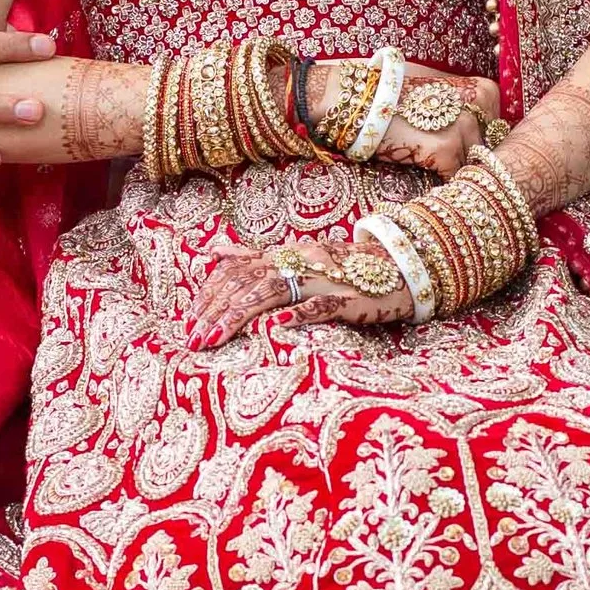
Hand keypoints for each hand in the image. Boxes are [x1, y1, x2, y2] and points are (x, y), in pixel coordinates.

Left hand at [186, 241, 413, 348]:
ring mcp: (322, 279)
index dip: (209, 294)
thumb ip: (255, 258)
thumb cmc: (342, 270)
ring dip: (239, 315)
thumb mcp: (296, 259)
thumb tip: (214, 252)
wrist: (399, 267)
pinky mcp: (348, 298)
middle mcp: (297, 262)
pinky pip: (321, 304)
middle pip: (246, 282)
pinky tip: (276, 325)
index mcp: (283, 255)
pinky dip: (298, 313)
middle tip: (194, 338)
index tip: (189, 321)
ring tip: (216, 337)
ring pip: (272, 291)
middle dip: (215, 310)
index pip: (235, 271)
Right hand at [302, 60, 501, 178]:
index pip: (498, 131)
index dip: (480, 146)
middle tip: (454, 172)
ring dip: (457, 175)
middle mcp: (481, 108)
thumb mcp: (444, 97)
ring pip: (473, 166)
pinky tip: (429, 180)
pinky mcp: (447, 151)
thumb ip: (469, 116)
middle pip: (488, 150)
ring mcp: (465, 129)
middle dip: (472, 163)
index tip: (469, 156)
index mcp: (485, 92)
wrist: (364, 101)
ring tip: (438, 178)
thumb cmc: (401, 99)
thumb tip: (485, 145)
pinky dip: (443, 183)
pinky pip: (454, 178)